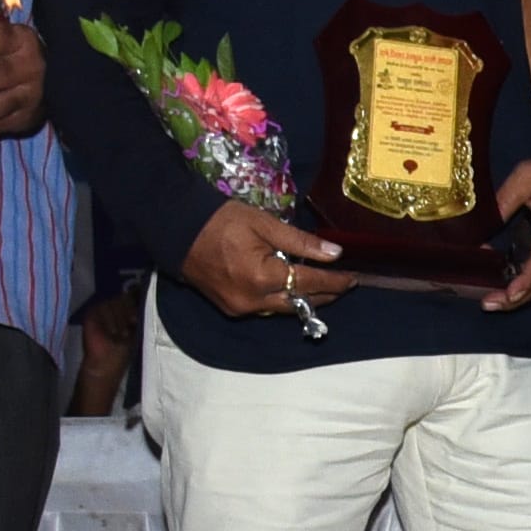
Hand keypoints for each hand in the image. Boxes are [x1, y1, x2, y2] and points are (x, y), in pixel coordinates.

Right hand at [180, 198, 346, 322]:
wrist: (176, 230)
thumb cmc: (220, 220)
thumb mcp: (264, 223)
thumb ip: (300, 241)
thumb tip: (335, 252)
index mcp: (261, 277)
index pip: (309, 283)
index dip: (334, 281)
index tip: (353, 279)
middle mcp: (252, 300)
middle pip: (300, 302)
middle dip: (325, 295)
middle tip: (345, 285)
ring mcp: (240, 308)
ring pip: (283, 309)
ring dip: (305, 299)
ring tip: (325, 287)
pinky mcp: (230, 308)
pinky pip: (265, 309)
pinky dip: (282, 300)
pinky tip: (293, 288)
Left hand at [484, 159, 530, 308]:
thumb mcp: (527, 176)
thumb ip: (504, 200)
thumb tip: (482, 231)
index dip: (527, 278)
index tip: (511, 294)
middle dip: (517, 297)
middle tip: (488, 304)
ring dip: (519, 298)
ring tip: (491, 303)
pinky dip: (525, 288)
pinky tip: (504, 293)